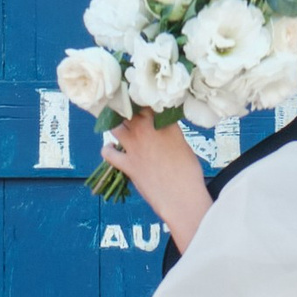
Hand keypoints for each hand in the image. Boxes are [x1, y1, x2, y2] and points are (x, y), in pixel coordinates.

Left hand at [104, 111, 210, 245]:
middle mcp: (146, 130)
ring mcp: (134, 146)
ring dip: (116, 125)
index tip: (142, 99)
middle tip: (127, 108)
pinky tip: (111, 148)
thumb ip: (170, 133)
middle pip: (130, 110)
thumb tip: (163, 130)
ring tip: (118, 125)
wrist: (181, 196)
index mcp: (165, 123)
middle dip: (128, 108)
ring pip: (115, 126)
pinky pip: (108, 153)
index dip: (143, 99)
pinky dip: (107, 149)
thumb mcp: (184, 145)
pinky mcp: (126, 164)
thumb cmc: (189, 172)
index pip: (149, 103)